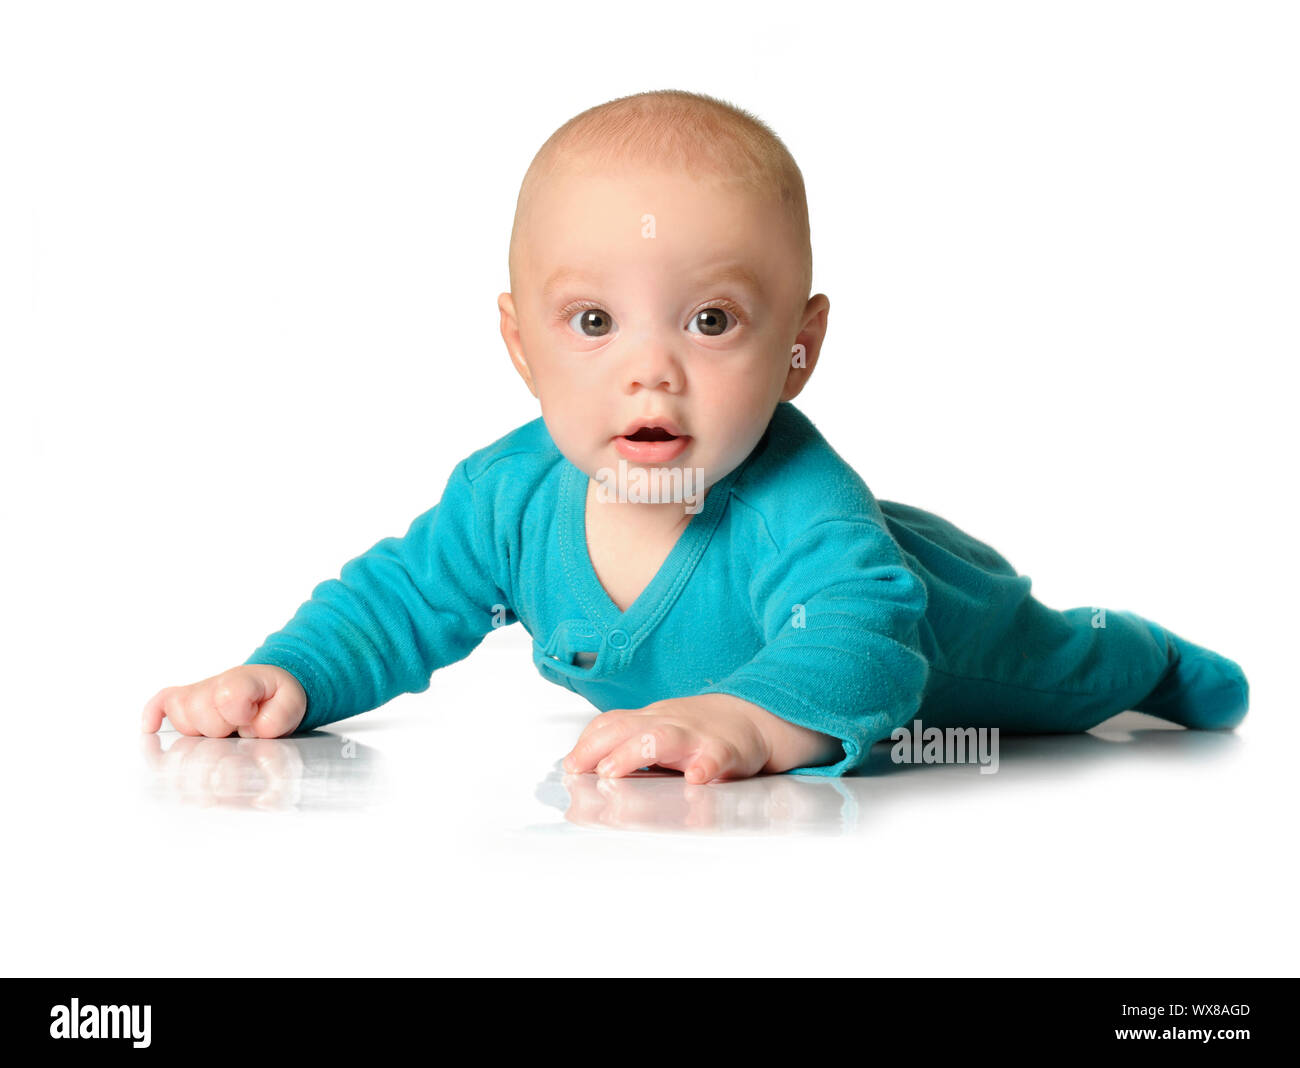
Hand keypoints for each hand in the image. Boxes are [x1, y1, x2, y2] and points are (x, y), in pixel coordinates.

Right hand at [141, 664, 306, 738]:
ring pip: (180, 717)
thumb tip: (255, 730)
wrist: (269, 687)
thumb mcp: (292, 705)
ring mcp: (196, 694)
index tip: (252, 720)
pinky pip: (160, 703)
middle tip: (237, 729)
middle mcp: (213, 685)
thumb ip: (279, 717)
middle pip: (198, 714)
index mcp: (241, 682)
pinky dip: (153, 714)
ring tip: (221, 731)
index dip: (241, 717)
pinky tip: (151, 728)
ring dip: (199, 731)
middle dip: (220, 730)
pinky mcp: (183, 702)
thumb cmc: (276, 698)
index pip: (227, 699)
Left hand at [561, 693, 775, 783]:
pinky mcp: (726, 750)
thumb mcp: (658, 731)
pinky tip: (695, 781)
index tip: (569, 766)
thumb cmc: (698, 732)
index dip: (586, 743)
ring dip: (633, 753)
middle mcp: (667, 725)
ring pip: (661, 737)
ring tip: (613, 772)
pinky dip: (705, 768)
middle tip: (579, 771)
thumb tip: (583, 772)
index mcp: (649, 722)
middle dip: (598, 747)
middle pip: (626, 727)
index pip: (611, 724)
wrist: (752, 717)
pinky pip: (715, 757)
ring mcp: (695, 736)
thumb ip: (626, 747)